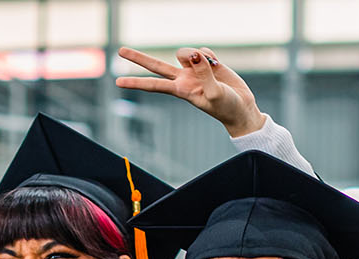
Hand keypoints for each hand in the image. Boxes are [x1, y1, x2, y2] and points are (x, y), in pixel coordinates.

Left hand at [116, 46, 263, 137]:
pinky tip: (218, 66)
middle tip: (120, 51)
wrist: (241, 108)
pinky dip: (211, 56)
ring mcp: (194, 70)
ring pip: (185, 52)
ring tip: (212, 68)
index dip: (136, 83)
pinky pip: (204, 50)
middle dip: (139, 58)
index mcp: (181, 90)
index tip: (117, 83)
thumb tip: (194, 54)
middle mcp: (183, 79)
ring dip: (198, 55)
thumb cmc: (226, 107)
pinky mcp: (207, 62)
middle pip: (156, 66)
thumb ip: (203, 72)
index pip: (154, 85)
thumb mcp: (214, 93)